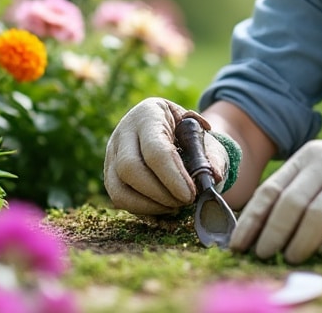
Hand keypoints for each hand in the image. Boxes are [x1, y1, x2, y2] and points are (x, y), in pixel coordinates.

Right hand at [103, 98, 229, 214]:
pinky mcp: (109, 172)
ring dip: (149, 204)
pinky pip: (118, 197)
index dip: (172, 176)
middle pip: (130, 168)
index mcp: (149, 114)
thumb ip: (211, 155)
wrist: (173, 129)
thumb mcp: (203, 136)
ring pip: (118, 187)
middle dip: (159, 193)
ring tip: (175, 205)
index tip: (190, 195)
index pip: (154, 149)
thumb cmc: (189, 133)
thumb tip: (213, 176)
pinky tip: (163, 206)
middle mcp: (124, 131)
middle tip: (184, 201)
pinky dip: (142, 208)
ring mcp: (112, 152)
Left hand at [230, 117, 321, 262]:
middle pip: (293, 203)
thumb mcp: (320, 174)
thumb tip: (254, 237)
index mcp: (309, 158)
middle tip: (264, 256)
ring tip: (292, 259)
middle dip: (274, 234)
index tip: (238, 246)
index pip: (271, 190)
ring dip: (302, 242)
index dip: (252, 221)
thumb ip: (293, 194)